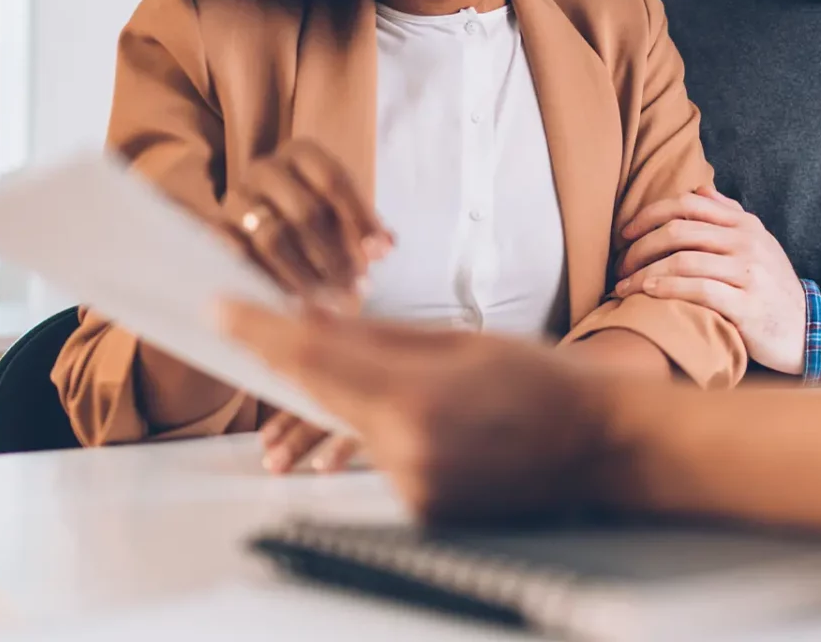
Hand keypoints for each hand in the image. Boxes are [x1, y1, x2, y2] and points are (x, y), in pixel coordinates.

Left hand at [220, 303, 613, 519]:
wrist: (599, 444)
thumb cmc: (540, 379)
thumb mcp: (459, 341)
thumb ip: (377, 336)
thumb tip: (311, 316)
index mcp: (414, 396)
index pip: (314, 359)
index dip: (262, 333)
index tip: (221, 310)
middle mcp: (405, 449)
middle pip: (325, 398)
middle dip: (299, 364)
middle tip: (264, 328)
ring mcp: (412, 487)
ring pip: (355, 430)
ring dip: (356, 403)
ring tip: (406, 382)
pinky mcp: (420, 510)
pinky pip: (382, 461)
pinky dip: (388, 435)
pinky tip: (437, 421)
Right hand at [224, 138, 391, 300]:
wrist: (263, 216)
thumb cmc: (317, 213)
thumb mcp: (345, 212)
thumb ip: (367, 228)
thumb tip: (384, 249)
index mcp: (303, 153)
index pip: (335, 182)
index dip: (360, 220)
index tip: (380, 256)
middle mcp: (265, 168)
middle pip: (305, 213)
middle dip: (336, 256)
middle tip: (355, 289)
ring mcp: (236, 197)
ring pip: (273, 239)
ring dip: (306, 274)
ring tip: (331, 299)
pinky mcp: (216, 228)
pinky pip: (240, 258)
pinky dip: (270, 281)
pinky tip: (294, 300)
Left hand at [616, 188, 806, 374]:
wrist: (808, 328)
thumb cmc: (772, 287)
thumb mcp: (759, 244)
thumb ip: (729, 215)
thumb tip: (700, 190)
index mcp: (745, 224)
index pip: (689, 204)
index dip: (650, 214)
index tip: (625, 232)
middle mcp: (746, 242)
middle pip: (679, 231)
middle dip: (640, 247)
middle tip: (620, 264)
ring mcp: (748, 272)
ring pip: (683, 261)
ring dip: (645, 273)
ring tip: (623, 286)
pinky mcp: (747, 304)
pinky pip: (699, 290)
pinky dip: (667, 290)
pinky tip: (648, 294)